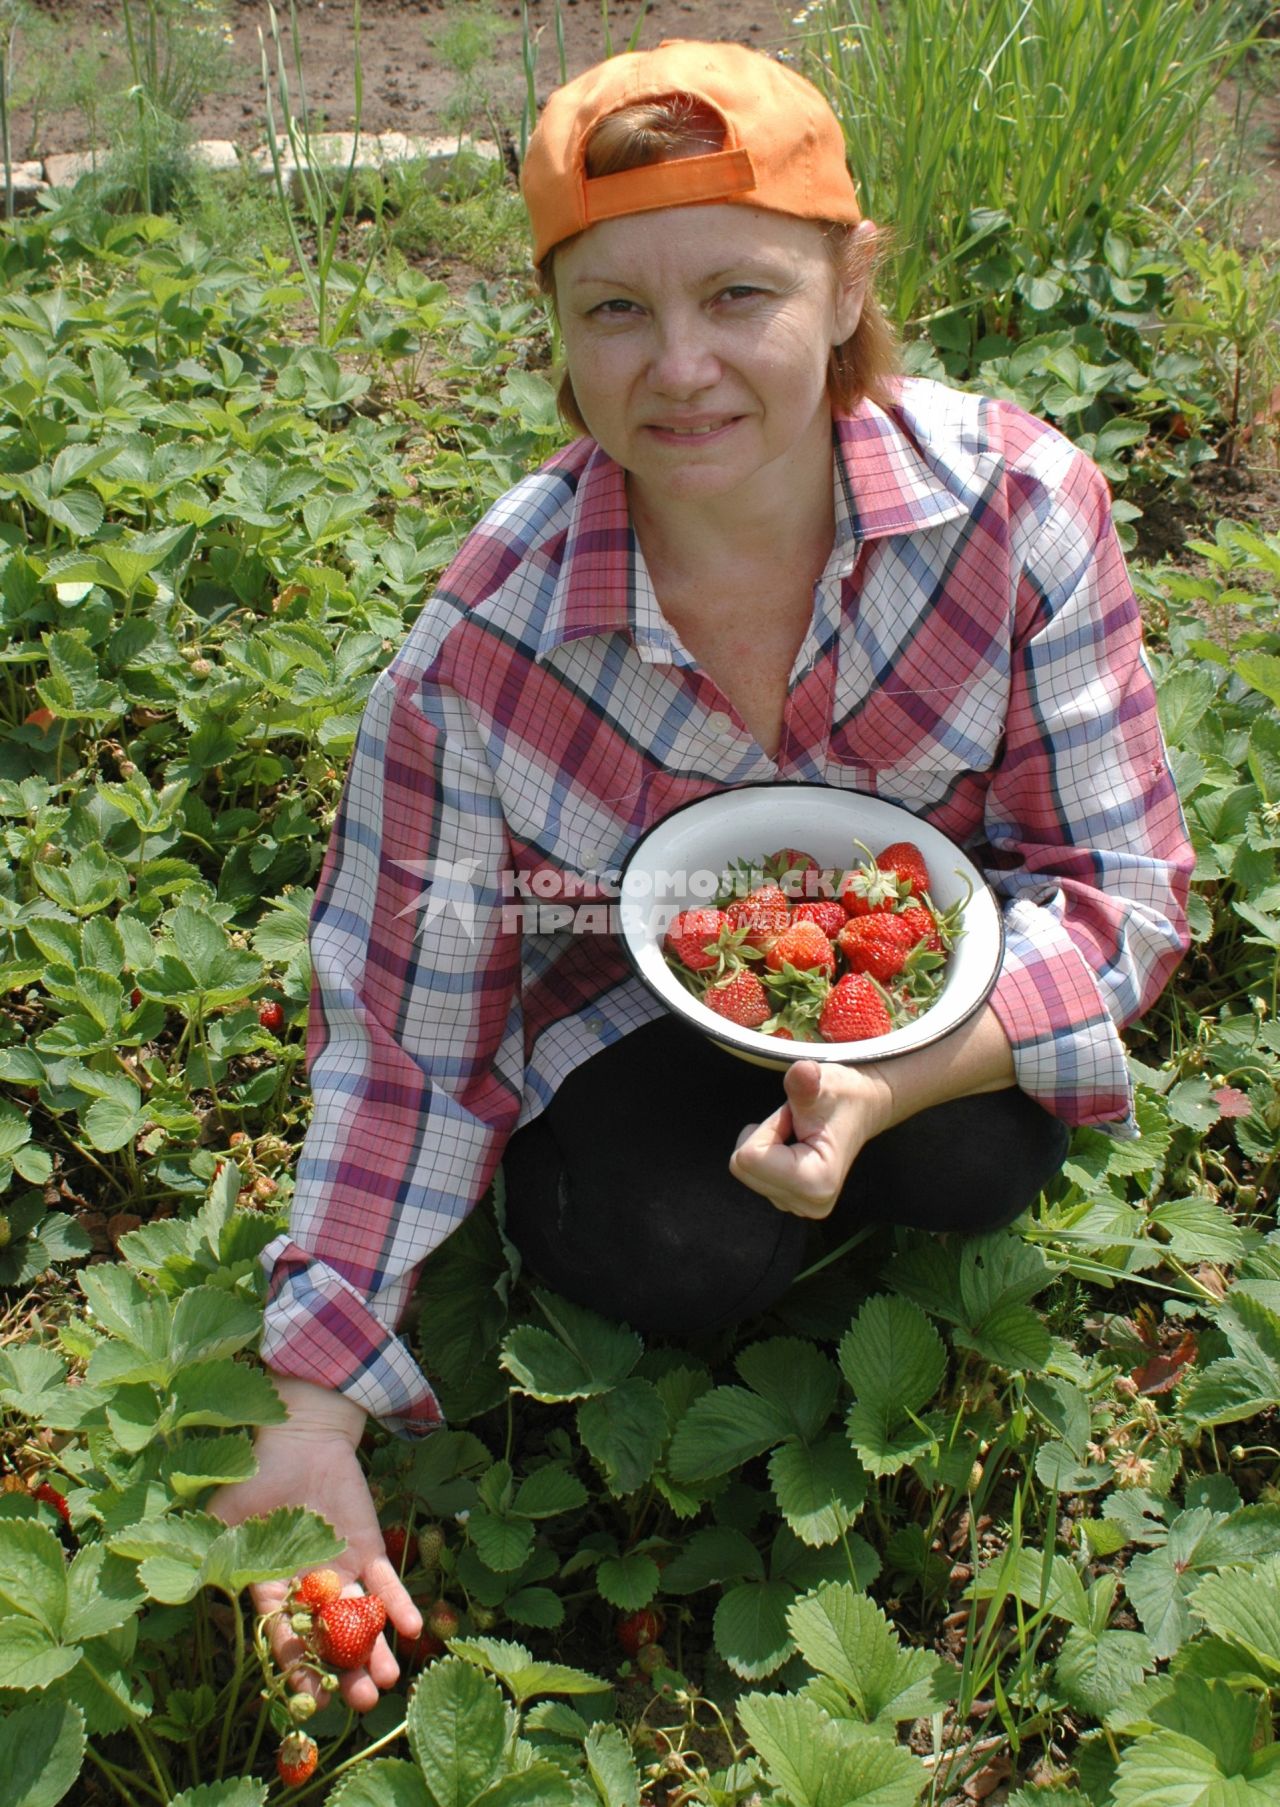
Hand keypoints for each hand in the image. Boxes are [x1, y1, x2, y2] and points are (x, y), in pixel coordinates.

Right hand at [210, 1375, 421, 1712]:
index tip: (310, 1703)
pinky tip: (411, 1628)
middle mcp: (308, 1590)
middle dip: (346, 1674)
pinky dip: (399, 1604)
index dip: (296, 1671)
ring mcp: (341, 1572)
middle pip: (328, 1642)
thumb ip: (209, 1557)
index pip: (283, 1640)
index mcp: (269, 1590)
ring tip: (389, 1681)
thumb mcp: (223, 1516)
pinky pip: (386, 1583)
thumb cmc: (255, 1475)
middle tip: (363, 1703)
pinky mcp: (368, 1549)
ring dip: (377, 1651)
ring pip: (359, 1622)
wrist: (299, 1436)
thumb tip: (183, 1591)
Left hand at [729, 1009, 1018, 1219]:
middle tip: (801, 1117)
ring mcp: (799, 1208)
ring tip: (804, 1124)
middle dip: (766, 1134)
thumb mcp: (831, 1078)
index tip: (801, 1112)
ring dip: (770, 1140)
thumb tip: (803, 1074)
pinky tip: (800, 1139)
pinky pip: (756, 1171)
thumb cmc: (851, 1089)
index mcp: (813, 1185)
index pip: (744, 1161)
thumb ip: (812, 1081)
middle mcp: (807, 1207)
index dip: (766, 1128)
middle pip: (743, 1166)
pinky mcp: (794, 1201)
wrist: (873, 1103)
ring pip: (748, 1168)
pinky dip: (772, 1151)